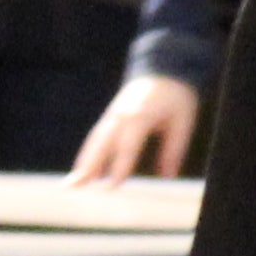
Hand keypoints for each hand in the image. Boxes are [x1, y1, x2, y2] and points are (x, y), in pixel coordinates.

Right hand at [70, 73, 199, 183]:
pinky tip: (83, 170)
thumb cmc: (176, 97)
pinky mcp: (111, 117)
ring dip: (83, 161)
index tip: (112, 186)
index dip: (119, 166)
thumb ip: (174, 150)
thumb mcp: (183, 122)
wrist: (164, 69)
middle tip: (74, 185)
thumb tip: (168, 176)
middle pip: (101, 143)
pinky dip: (88, 153)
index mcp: (140, 114)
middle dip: (88, 165)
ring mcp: (113, 114)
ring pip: (94, 140)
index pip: (127, 145)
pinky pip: (96, 137)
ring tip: (72, 184)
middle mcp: (121, 114)